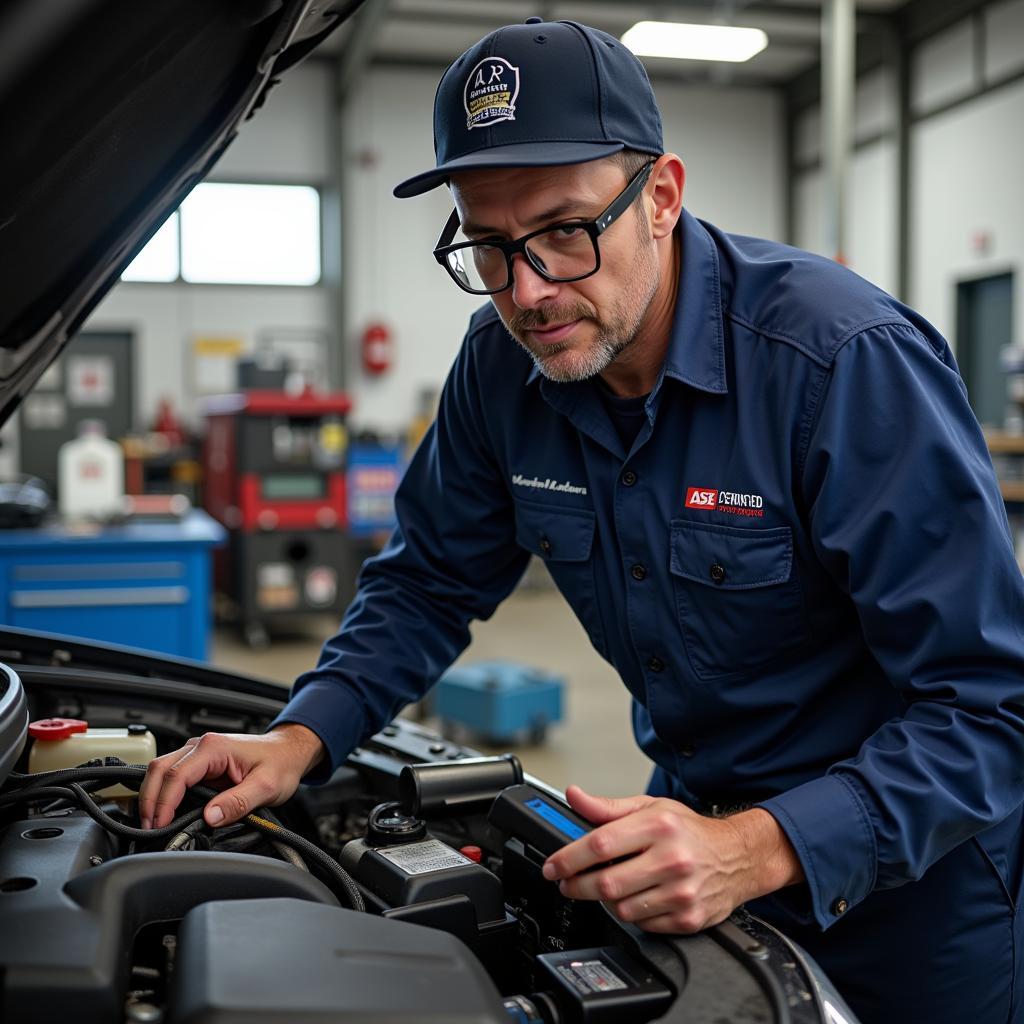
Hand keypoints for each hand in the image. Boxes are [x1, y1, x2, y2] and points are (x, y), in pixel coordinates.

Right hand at [137, 723, 324, 830]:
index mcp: (214, 748)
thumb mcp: (266, 787)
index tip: (160, 826)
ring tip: (152, 824)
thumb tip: (209, 817)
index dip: (163, 803)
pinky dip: (161, 793)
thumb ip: (238, 802)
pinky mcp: (198, 762)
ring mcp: (197, 752)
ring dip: (152, 796)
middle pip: (160, 770)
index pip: (177, 775)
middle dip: (149, 800)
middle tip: (149, 829)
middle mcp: (201, 745)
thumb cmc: (280, 763)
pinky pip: (171, 775)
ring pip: (161, 770)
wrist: (288, 752)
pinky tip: (162, 812)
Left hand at [541, 785, 802, 933]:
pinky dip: (632, 914)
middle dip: (576, 886)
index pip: (600, 845)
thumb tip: (574, 796)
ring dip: (606, 901)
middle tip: (567, 883)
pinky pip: (643, 925)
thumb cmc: (690, 830)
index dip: (568, 858)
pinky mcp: (689, 918)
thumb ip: (608, 807)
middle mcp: (671, 859)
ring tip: (610, 886)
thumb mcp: (651, 807)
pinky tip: (638, 897)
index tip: (552, 866)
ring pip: (621, 908)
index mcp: (658, 826)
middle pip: (606, 883)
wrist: (738, 857)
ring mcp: (681, 892)